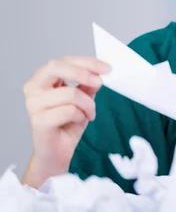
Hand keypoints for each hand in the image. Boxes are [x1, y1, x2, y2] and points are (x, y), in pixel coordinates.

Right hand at [23, 56, 110, 179]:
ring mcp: (33, 104)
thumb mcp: (83, 99)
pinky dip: (81, 116)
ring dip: (88, 104)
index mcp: (43, 78)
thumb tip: (99, 73)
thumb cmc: (68, 123)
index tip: (106, 68)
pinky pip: (69, 111)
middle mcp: (33, 88)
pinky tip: (79, 121)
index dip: (87, 62)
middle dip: (82, 72)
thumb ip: (88, 85)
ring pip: (70, 93)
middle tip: (100, 82)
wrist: (57, 151)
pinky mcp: (38, 121)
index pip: (64, 60)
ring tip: (89, 113)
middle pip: (56, 67)